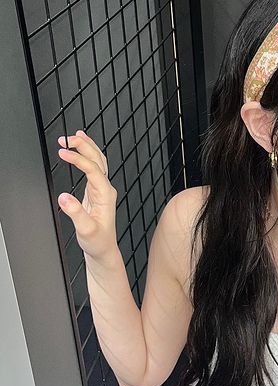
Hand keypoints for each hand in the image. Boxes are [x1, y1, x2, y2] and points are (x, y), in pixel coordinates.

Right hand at [57, 130, 118, 260]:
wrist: (103, 249)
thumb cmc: (98, 241)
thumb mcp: (86, 230)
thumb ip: (76, 213)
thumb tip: (64, 197)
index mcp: (105, 195)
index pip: (93, 170)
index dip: (78, 159)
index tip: (63, 152)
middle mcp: (106, 188)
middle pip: (98, 160)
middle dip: (83, 145)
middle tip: (67, 137)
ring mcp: (101, 188)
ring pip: (97, 161)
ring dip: (86, 147)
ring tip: (74, 136)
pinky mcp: (95, 191)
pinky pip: (93, 168)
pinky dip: (86, 156)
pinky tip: (79, 150)